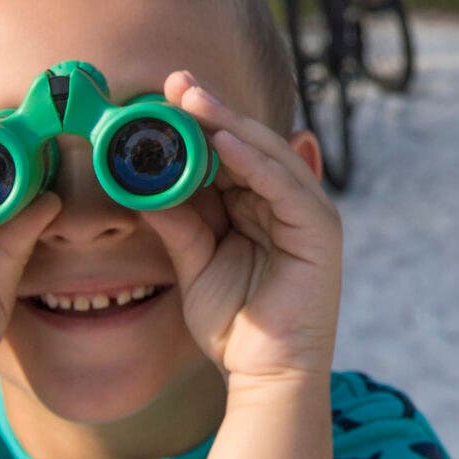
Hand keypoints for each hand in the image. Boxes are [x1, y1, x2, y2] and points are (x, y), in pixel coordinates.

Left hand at [142, 72, 342, 385]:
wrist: (265, 377)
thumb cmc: (234, 325)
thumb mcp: (194, 262)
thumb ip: (176, 221)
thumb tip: (138, 184)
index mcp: (258, 204)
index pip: (228, 152)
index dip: (197, 122)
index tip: (160, 96)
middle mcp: (286, 201)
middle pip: (248, 142)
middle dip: (211, 110)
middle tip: (174, 82)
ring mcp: (307, 212)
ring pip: (267, 154)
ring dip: (229, 123)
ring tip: (192, 98)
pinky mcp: (320, 230)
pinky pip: (284, 185)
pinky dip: (255, 162)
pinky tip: (224, 142)